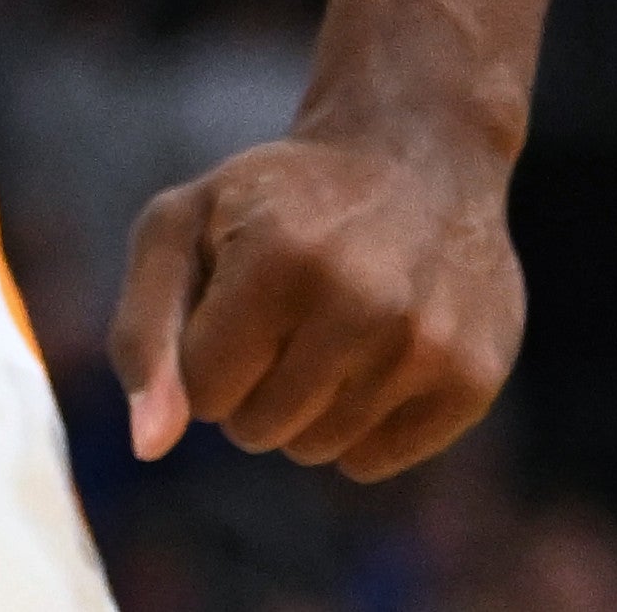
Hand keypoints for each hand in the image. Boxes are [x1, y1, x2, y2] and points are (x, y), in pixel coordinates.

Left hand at [113, 122, 521, 482]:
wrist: (415, 155)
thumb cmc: (277, 200)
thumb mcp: (182, 226)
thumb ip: (142, 333)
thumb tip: (149, 446)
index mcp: (279, 259)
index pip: (204, 393)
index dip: (204, 353)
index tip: (231, 300)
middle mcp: (362, 303)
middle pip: (257, 429)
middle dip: (250, 382)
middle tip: (282, 312)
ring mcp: (426, 345)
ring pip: (316, 450)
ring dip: (303, 406)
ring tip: (328, 326)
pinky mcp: (473, 378)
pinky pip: (374, 462)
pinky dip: (357, 425)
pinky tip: (372, 354)